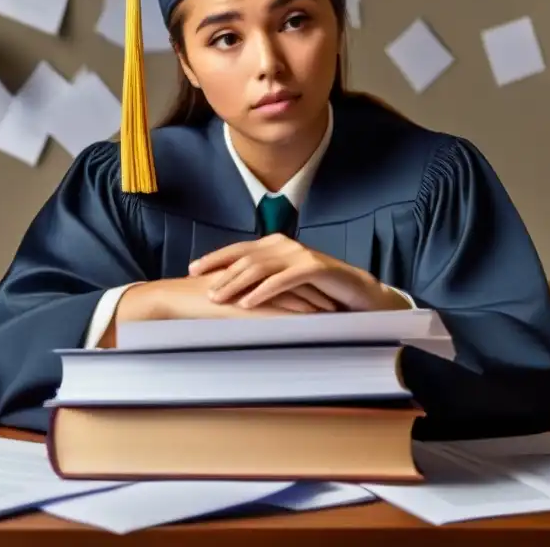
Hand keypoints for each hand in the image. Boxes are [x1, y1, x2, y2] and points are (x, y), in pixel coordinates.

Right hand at [130, 271, 327, 321]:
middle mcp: (256, 272)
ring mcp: (253, 285)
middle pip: (297, 277)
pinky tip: (314, 318)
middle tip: (342, 298)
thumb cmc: (197, 299)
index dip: (309, 280)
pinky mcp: (248, 300)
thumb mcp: (227, 291)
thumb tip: (258, 301)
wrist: (176, 298)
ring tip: (335, 310)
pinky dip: (298, 311)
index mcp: (252, 268)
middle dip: (320, 288)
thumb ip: (244, 292)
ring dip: (315, 300)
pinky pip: (279, 304)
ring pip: (292, 290)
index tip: (328, 290)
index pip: (288, 271)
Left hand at [189, 234, 407, 311]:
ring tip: (218, 298)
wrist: (357, 292)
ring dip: (236, 283)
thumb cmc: (318, 289)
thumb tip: (230, 289)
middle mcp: (285, 245)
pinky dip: (263, 291)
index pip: (238, 249)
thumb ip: (263, 278)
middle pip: (244, 257)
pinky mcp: (315, 268)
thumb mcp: (286, 282)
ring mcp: (300, 255)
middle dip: (220, 273)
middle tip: (201, 289)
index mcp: (275, 245)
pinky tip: (248, 303)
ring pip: (260, 267)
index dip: (214, 258)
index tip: (192, 270)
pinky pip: (283, 280)